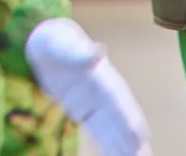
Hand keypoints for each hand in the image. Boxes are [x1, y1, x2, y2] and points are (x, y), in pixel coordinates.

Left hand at [26, 18, 150, 155]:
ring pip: (113, 132)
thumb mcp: (64, 45)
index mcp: (103, 79)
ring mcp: (96, 105)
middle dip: (133, 140)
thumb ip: (81, 53)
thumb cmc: (56, 41)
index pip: (119, 102)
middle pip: (121, 122)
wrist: (45, 43)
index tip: (140, 137)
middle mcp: (105, 95)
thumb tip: (99, 51)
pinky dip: (108, 147)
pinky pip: (99, 134)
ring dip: (123, 148)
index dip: (128, 119)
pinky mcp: (85, 113)